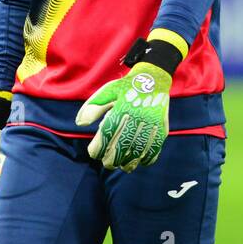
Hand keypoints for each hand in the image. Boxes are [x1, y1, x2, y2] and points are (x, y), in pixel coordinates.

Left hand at [76, 39, 176, 170]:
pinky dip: (148, 158)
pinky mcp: (162, 127)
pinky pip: (155, 148)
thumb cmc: (125, 88)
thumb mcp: (107, 91)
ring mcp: (151, 123)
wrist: (153, 78)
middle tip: (107, 163)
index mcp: (121, 108)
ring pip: (139, 150)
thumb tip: (80, 124)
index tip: (93, 152)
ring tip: (121, 166)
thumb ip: (92, 107)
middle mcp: (137, 117)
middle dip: (112, 159)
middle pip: (122, 146)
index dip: (98, 147)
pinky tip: (140, 162)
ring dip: (129, 162)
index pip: (107, 133)